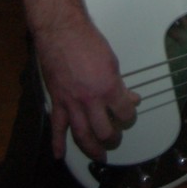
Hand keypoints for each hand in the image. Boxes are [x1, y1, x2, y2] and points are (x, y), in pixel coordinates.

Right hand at [35, 18, 140, 160]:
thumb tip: (129, 97)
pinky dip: (57, 142)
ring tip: (99, 155)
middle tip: (115, 139)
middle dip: (112, 137)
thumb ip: (119, 84)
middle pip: (104, 130)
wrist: (60, 32)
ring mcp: (71, 102)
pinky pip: (57, 126)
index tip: (128, 114)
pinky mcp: (57, 101)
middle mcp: (90, 99)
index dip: (129, 116)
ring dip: (91, 148)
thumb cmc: (87, 41)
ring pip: (82, 134)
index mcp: (108, 87)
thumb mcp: (112, 61)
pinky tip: (59, 155)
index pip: (124, 112)